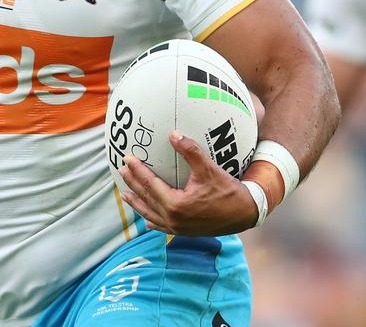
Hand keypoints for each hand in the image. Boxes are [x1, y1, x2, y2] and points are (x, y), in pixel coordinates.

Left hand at [118, 130, 258, 235]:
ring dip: (137, 203)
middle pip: (146, 199)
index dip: (137, 170)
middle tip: (121, 170)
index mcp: (175, 205)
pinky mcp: (185, 232)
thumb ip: (190, 151)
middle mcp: (173, 219)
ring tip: (125, 195)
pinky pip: (162, 226)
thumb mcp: (209, 169)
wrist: (245, 213)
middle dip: (132, 184)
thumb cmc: (228, 191)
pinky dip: (152, 220)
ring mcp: (178, 228)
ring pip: (150, 214)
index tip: (127, 158)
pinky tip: (146, 219)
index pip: (149, 184)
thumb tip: (173, 134)